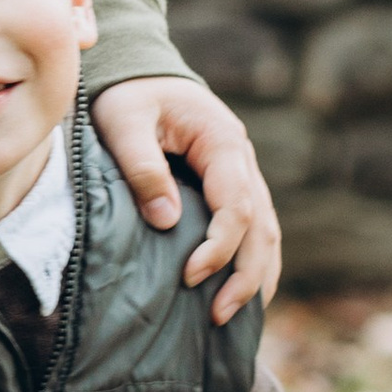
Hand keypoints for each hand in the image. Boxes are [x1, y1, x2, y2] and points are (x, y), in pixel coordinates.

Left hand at [89, 77, 282, 324]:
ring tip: (234, 317)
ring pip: (268, 233)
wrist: (139, 73)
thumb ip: (144, 169)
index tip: (189, 277)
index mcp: (223, 141)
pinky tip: (242, 294)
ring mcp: (243, 174)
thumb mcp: (123, 122)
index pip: (237, 206)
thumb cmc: (128, 96)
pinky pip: (255, 230)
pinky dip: (253, 263)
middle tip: (218, 317)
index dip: (219, 246)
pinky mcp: (232, 187)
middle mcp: (243, 160)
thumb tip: (167, 222)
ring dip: (256, 276)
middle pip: (263, 228)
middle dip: (245, 276)